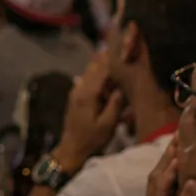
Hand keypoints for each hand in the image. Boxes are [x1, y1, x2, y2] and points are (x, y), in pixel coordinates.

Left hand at [52, 52, 124, 173]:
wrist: (71, 149)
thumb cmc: (91, 140)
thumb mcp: (107, 125)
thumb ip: (114, 105)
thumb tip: (121, 87)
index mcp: (87, 95)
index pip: (102, 71)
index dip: (113, 59)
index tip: (123, 48)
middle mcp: (79, 89)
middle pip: (94, 67)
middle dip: (106, 57)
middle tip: (119, 45)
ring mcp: (76, 92)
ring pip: (89, 72)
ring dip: (100, 64)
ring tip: (113, 53)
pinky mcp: (76, 97)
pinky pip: (87, 80)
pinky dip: (96, 73)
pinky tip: (104, 70)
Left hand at [131, 141, 195, 195]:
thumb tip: (193, 182)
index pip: (163, 174)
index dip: (172, 155)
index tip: (184, 135)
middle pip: (163, 175)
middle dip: (172, 155)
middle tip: (185, 134)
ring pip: (168, 185)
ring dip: (177, 168)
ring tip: (190, 151)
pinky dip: (182, 186)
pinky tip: (193, 184)